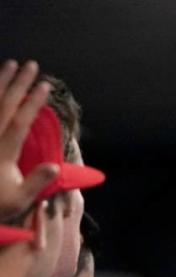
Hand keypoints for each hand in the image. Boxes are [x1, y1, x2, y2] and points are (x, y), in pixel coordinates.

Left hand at [0, 60, 58, 219]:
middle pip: (4, 105)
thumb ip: (36, 181)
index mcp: (2, 152)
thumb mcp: (19, 199)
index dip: (33, 103)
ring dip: (1, 82)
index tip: (44, 86)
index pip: (19, 122)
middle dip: (19, 83)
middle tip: (31, 65)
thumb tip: (54, 165)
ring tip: (11, 64)